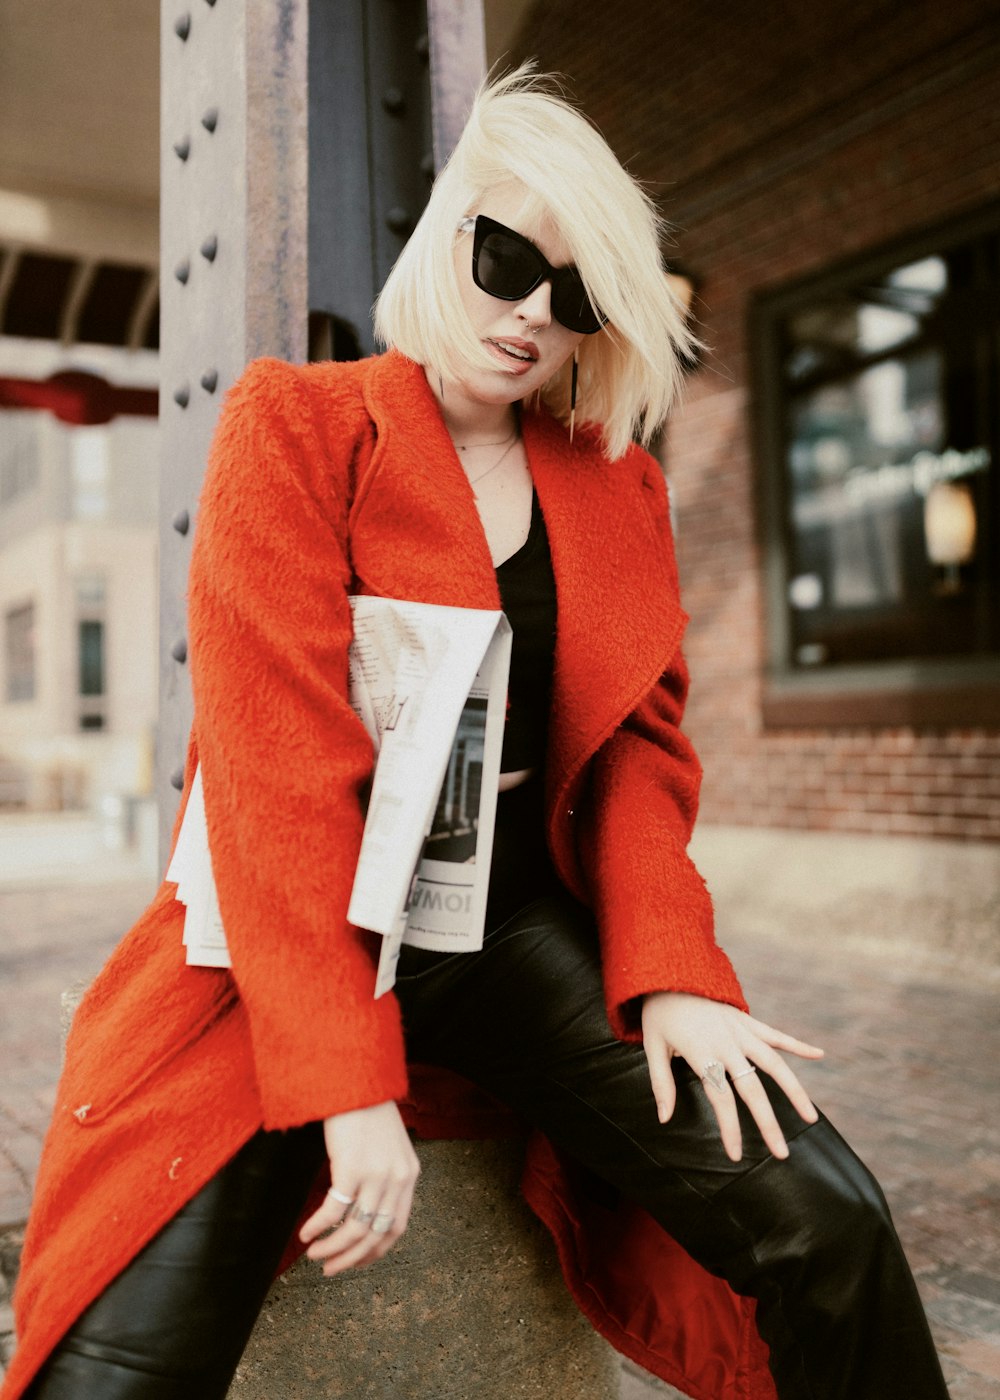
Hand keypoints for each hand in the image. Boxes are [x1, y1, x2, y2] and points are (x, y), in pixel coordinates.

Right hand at [299, 1100, 419, 1275]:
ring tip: (314, 1254)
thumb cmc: (366, 1108)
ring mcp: (376, 1175)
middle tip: (330, 1268)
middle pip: (376, 1235)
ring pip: (354, 1230)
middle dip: (351, 1258)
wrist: (355, 1079)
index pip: (397, 1228)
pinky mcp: (351, 1169)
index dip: (375, 1251)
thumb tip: (365, 1206)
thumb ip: (385, 1173)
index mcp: (409, 1174)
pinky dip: (318, 1228)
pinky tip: (305, 1233)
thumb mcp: (388, 1143)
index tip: (356, 1261)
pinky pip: (333, 1212)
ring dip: (332, 1249)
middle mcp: (397, 1179)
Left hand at [641, 991, 823, 1162]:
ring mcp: (741, 1030)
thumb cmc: (659, 1014)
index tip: (736, 1155)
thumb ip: (661, 1083)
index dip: (730, 1128)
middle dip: (768, 1123)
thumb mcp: (652, 1046)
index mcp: (703, 1053)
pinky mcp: (747, 1020)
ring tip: (811, 1118)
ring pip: (774, 1063)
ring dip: (794, 1091)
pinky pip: (776, 1034)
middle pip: (753, 1088)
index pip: (721, 1099)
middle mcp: (727, 1043)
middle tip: (782, 1153)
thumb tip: (665, 1118)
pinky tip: (820, 1054)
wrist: (669, 973)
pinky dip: (798, 1045)